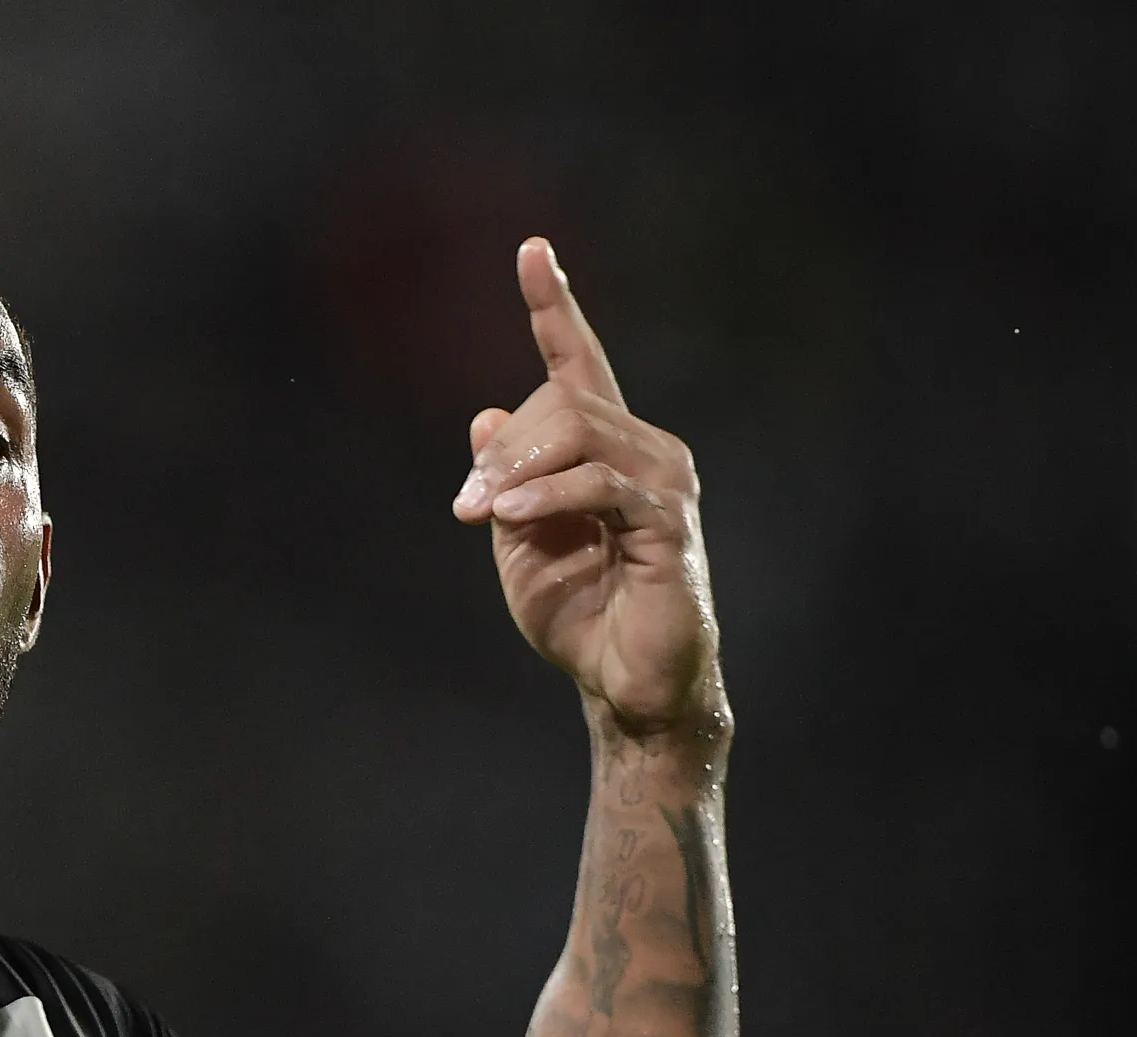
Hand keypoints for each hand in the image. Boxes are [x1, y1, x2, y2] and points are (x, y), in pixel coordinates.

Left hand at [451, 238, 721, 734]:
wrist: (625, 686)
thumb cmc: (579, 617)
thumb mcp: (520, 541)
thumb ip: (505, 478)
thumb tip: (485, 411)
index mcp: (606, 448)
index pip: (579, 362)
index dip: (553, 306)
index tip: (531, 250)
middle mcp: (645, 449)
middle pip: (563, 401)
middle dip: (502, 449)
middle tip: (467, 509)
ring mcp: (664, 481)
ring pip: (581, 431)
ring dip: (517, 472)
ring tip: (486, 518)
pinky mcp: (669, 522)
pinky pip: (600, 483)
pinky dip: (548, 495)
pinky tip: (512, 517)